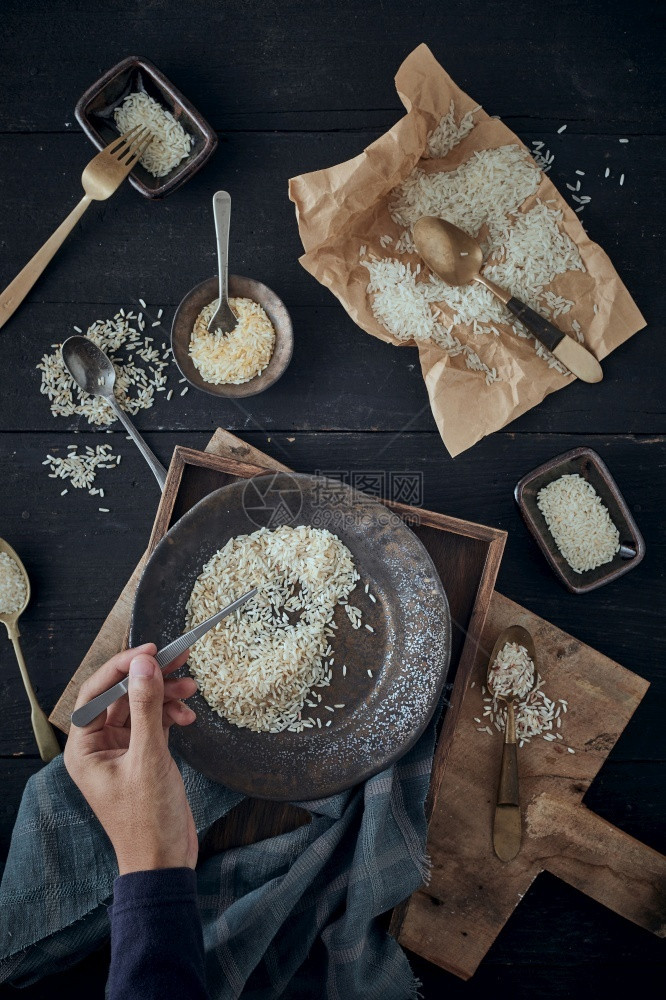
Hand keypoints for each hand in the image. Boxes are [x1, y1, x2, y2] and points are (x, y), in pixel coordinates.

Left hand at [64, 644, 198, 874]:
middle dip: (150, 678)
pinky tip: (188, 717)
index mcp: (84, 749)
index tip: (149, 651)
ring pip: (142, 706)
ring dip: (165, 695)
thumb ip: (146, 708)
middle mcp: (99, 746)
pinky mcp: (144, 756)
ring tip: (190, 689)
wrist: (164, 861)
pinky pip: (155, 722)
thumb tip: (144, 665)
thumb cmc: (147, 820)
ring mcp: (122, 750)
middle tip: (178, 659)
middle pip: (122, 696)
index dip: (121, 667)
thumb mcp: (148, 759)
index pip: (95, 693)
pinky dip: (171, 715)